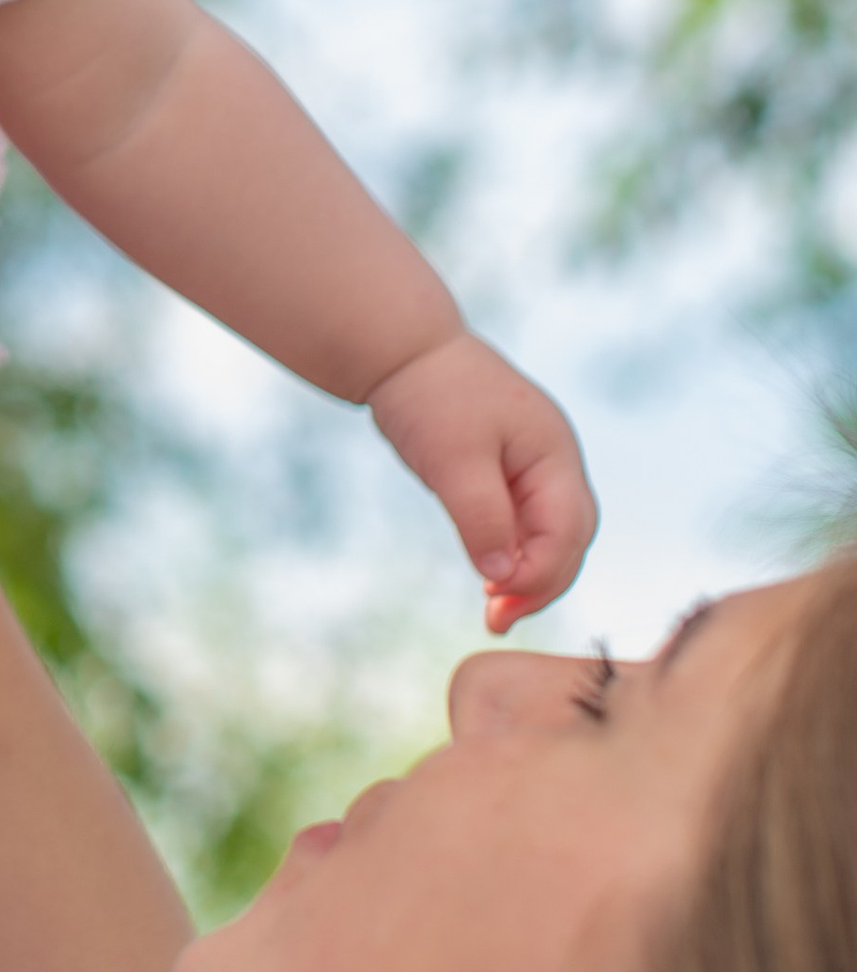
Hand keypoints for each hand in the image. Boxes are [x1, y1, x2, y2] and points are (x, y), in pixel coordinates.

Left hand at [368, 330, 597, 626]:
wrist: (402, 350)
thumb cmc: (429, 395)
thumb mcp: (452, 459)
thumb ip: (482, 516)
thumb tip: (503, 575)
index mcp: (555, 453)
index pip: (567, 530)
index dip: (539, 573)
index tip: (496, 601)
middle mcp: (555, 461)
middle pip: (570, 538)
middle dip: (540, 583)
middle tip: (497, 620)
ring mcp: (536, 465)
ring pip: (551, 534)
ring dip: (528, 573)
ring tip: (493, 611)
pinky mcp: (509, 470)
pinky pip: (525, 521)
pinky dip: (512, 552)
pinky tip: (489, 576)